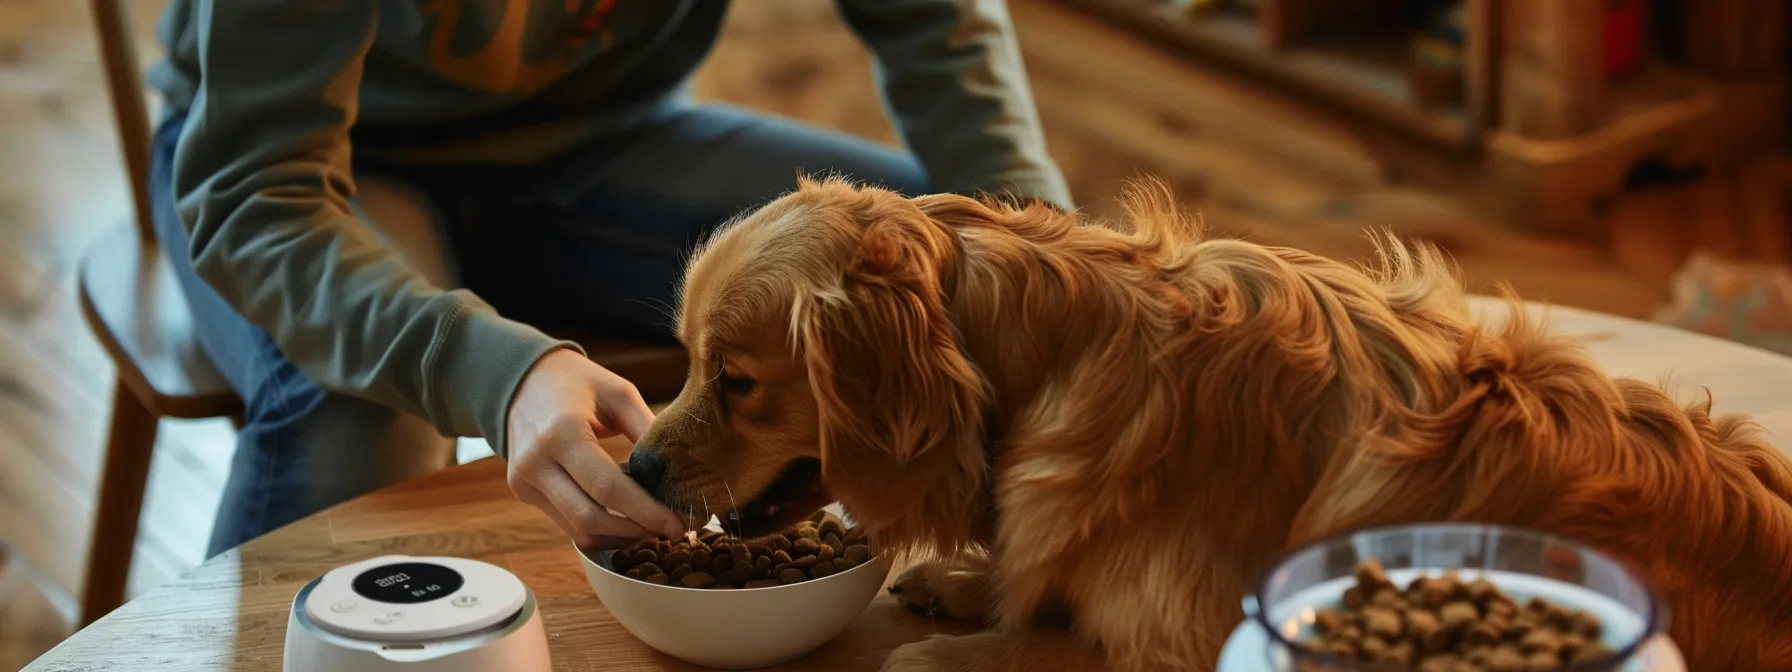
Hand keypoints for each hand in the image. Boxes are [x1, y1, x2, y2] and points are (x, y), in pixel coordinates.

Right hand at [505, 348, 684, 547]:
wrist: (524, 381)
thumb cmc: (578, 382)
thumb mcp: (618, 393)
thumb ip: (647, 429)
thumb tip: (679, 471)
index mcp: (560, 432)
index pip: (607, 488)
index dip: (645, 512)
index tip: (678, 523)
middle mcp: (535, 463)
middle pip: (590, 519)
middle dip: (636, 530)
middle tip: (672, 529)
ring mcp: (524, 482)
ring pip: (578, 531)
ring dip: (620, 536)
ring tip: (653, 526)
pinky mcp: (524, 493)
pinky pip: (567, 525)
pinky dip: (601, 529)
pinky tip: (626, 519)